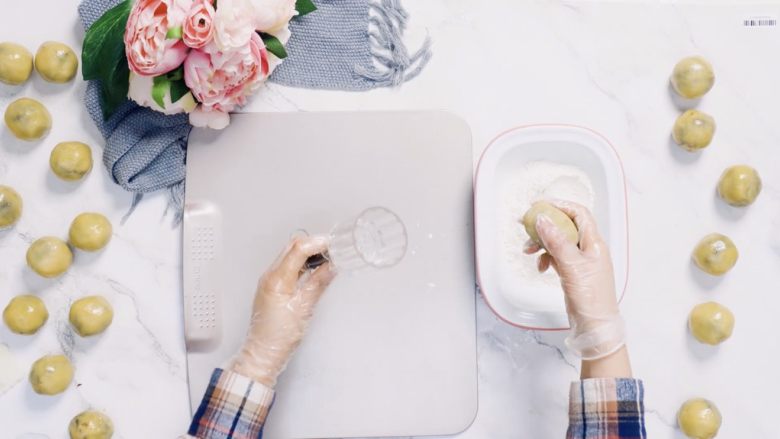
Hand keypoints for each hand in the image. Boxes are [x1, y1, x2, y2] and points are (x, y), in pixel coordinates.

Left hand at [229, 236, 335, 387]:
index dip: (317, 243)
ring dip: (308, 253)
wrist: (262, 353)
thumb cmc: (278, 337)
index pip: (298, 249)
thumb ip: (318, 283)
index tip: (333, 245)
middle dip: (313, 245)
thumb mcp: (304, 308)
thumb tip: (331, 267)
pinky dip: (302, 264)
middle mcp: (269, 276)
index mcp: (276, 279)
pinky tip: (313, 271)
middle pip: (292, 247)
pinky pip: (288, 266)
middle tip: (332, 251)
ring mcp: (269, 281)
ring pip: (290, 255)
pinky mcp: (272, 287)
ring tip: (326, 260)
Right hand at [525, 200, 624, 359]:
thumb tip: (543, 219)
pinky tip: (540, 265)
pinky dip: (545, 257)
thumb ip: (556, 241)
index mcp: (594, 243)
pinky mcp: (573, 273)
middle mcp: (589, 249)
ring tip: (528, 249)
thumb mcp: (572, 265)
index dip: (560, 206)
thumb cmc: (591, 298)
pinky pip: (556, 257)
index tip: (540, 205)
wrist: (594, 326)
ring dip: (542, 243)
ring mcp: (580, 261)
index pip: (579, 214)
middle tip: (526, 225)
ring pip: (558, 242)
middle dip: (545, 225)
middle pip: (565, 226)